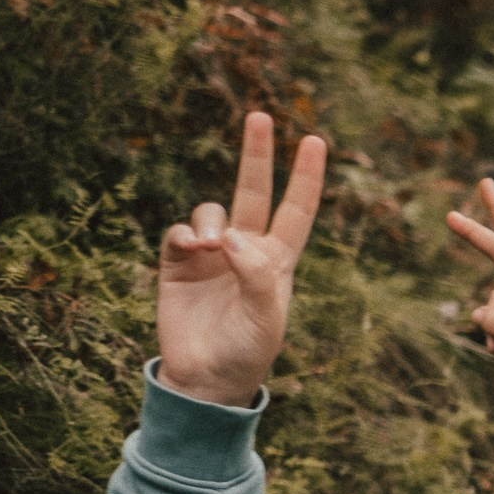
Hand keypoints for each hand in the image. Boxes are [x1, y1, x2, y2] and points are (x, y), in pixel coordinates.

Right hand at [156, 113, 326, 406]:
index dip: (305, 178)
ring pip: (213, 212)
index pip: (297, 211)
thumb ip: (257, 278)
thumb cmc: (247, 352)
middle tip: (259, 115)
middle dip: (256, 155)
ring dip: (212, 221)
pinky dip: (187, 234)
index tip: (314, 141)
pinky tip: (193, 250)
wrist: (207, 378)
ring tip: (212, 248)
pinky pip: (181, 232)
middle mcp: (246, 250)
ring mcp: (212, 254)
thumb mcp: (266, 320)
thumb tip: (234, 237)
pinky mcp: (178, 263)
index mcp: (278, 262)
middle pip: (253, 191)